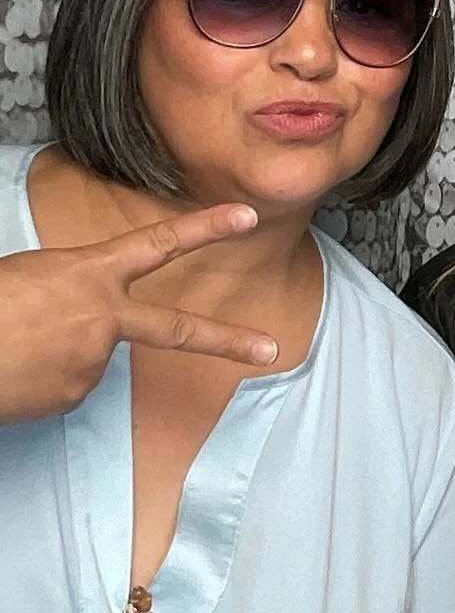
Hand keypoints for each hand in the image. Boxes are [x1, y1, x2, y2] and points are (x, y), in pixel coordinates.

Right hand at [1, 202, 276, 423]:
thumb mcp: (31, 274)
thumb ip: (71, 287)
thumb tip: (78, 313)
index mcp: (90, 272)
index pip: (159, 243)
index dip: (206, 228)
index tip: (245, 216)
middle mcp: (102, 318)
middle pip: (178, 329)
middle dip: (229, 339)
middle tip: (270, 347)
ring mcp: (92, 361)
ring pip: (92, 355)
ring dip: (63, 352)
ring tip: (18, 344)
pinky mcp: (73, 396)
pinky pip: (69, 384)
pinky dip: (48, 377)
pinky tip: (19, 369)